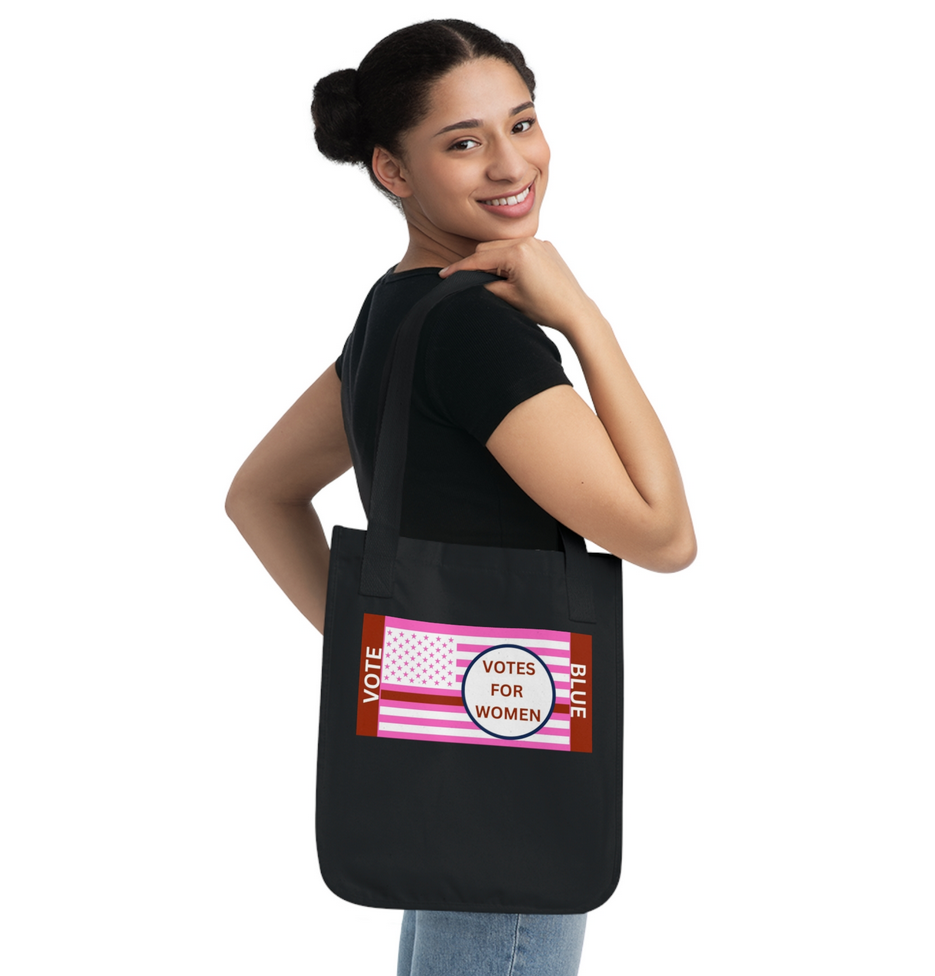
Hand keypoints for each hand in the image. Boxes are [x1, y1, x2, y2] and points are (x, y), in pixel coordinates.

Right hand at [439, 238, 598, 339]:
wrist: (576, 311)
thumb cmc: (545, 309)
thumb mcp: (509, 299)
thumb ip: (486, 285)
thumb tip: (472, 281)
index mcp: (517, 253)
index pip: (479, 259)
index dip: (459, 269)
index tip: (445, 275)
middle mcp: (528, 242)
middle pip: (488, 248)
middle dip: (479, 264)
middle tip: (477, 285)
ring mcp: (539, 242)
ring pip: (503, 247)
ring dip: (495, 261)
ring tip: (502, 283)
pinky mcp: (546, 247)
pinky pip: (520, 248)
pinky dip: (512, 259)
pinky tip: (518, 277)